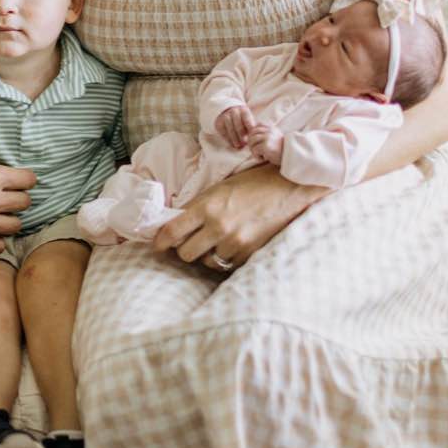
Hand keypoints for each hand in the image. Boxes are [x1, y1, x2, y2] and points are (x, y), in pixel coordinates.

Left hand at [151, 163, 323, 270]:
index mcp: (207, 205)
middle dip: (184, 248)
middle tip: (189, 241)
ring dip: (206, 254)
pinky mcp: (249, 254)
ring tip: (216, 240)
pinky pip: (226, 265)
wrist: (290, 187)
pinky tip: (232, 244)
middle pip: (185, 253)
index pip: (172, 231)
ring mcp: (235, 242)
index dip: (160, 241)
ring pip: (205, 262)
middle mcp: (218, 226)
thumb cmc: (253, 183)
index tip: (157, 245)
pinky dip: (225, 258)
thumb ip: (198, 207)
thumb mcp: (219, 188)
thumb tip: (175, 223)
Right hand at [214, 104, 254, 148]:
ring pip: (229, 128)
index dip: (249, 125)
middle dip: (241, 134)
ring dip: (234, 138)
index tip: (252, 134)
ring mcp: (225, 117)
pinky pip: (223, 132)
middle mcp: (233, 112)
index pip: (246, 117)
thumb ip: (252, 127)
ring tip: (238, 145)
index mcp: (243, 110)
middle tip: (245, 143)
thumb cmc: (243, 120)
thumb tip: (255, 137)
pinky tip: (232, 144)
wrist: (228, 113)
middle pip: (237, 123)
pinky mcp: (218, 123)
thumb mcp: (249, 119)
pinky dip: (228, 139)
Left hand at [247, 123, 283, 165]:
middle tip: (257, 151)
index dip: (254, 135)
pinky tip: (264, 158)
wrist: (292, 156)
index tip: (258, 143)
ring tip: (260, 155)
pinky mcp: (266, 146)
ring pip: (251, 141)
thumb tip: (247, 137)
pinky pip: (254, 150)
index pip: (256, 126)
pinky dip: (257, 156)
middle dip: (251, 143)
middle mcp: (269, 131)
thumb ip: (265, 134)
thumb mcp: (275, 138)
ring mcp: (267, 137)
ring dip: (253, 150)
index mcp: (271, 128)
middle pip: (251, 133)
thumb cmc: (282, 150)